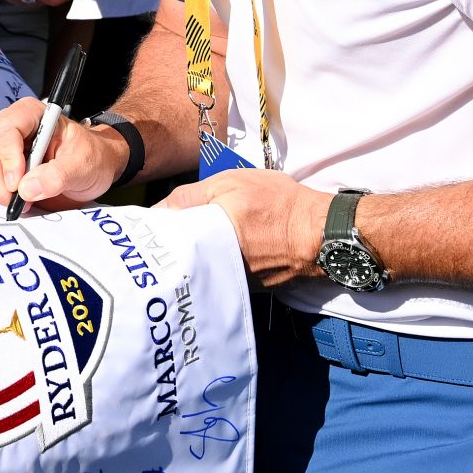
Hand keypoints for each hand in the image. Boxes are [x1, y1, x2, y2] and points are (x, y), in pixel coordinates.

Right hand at [0, 99, 128, 211]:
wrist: (96, 167)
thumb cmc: (92, 156)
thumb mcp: (83, 165)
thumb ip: (58, 175)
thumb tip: (28, 189)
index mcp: (35, 115)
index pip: (9, 127)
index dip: (8, 155)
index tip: (17, 182)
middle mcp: (16, 127)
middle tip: (15, 200)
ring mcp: (7, 146)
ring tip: (21, 203)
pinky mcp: (5, 166)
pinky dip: (0, 193)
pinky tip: (18, 201)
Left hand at [159, 168, 326, 288]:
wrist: (320, 233)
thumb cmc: (277, 203)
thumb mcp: (231, 184)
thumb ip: (191, 196)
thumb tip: (158, 210)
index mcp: (206, 240)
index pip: (167, 242)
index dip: (160, 232)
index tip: (153, 227)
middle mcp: (216, 267)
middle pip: (183, 258)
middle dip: (177, 246)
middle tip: (175, 232)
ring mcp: (233, 281)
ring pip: (204, 267)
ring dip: (201, 255)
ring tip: (204, 238)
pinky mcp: (250, 289)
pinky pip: (226, 275)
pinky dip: (224, 263)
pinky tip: (231, 249)